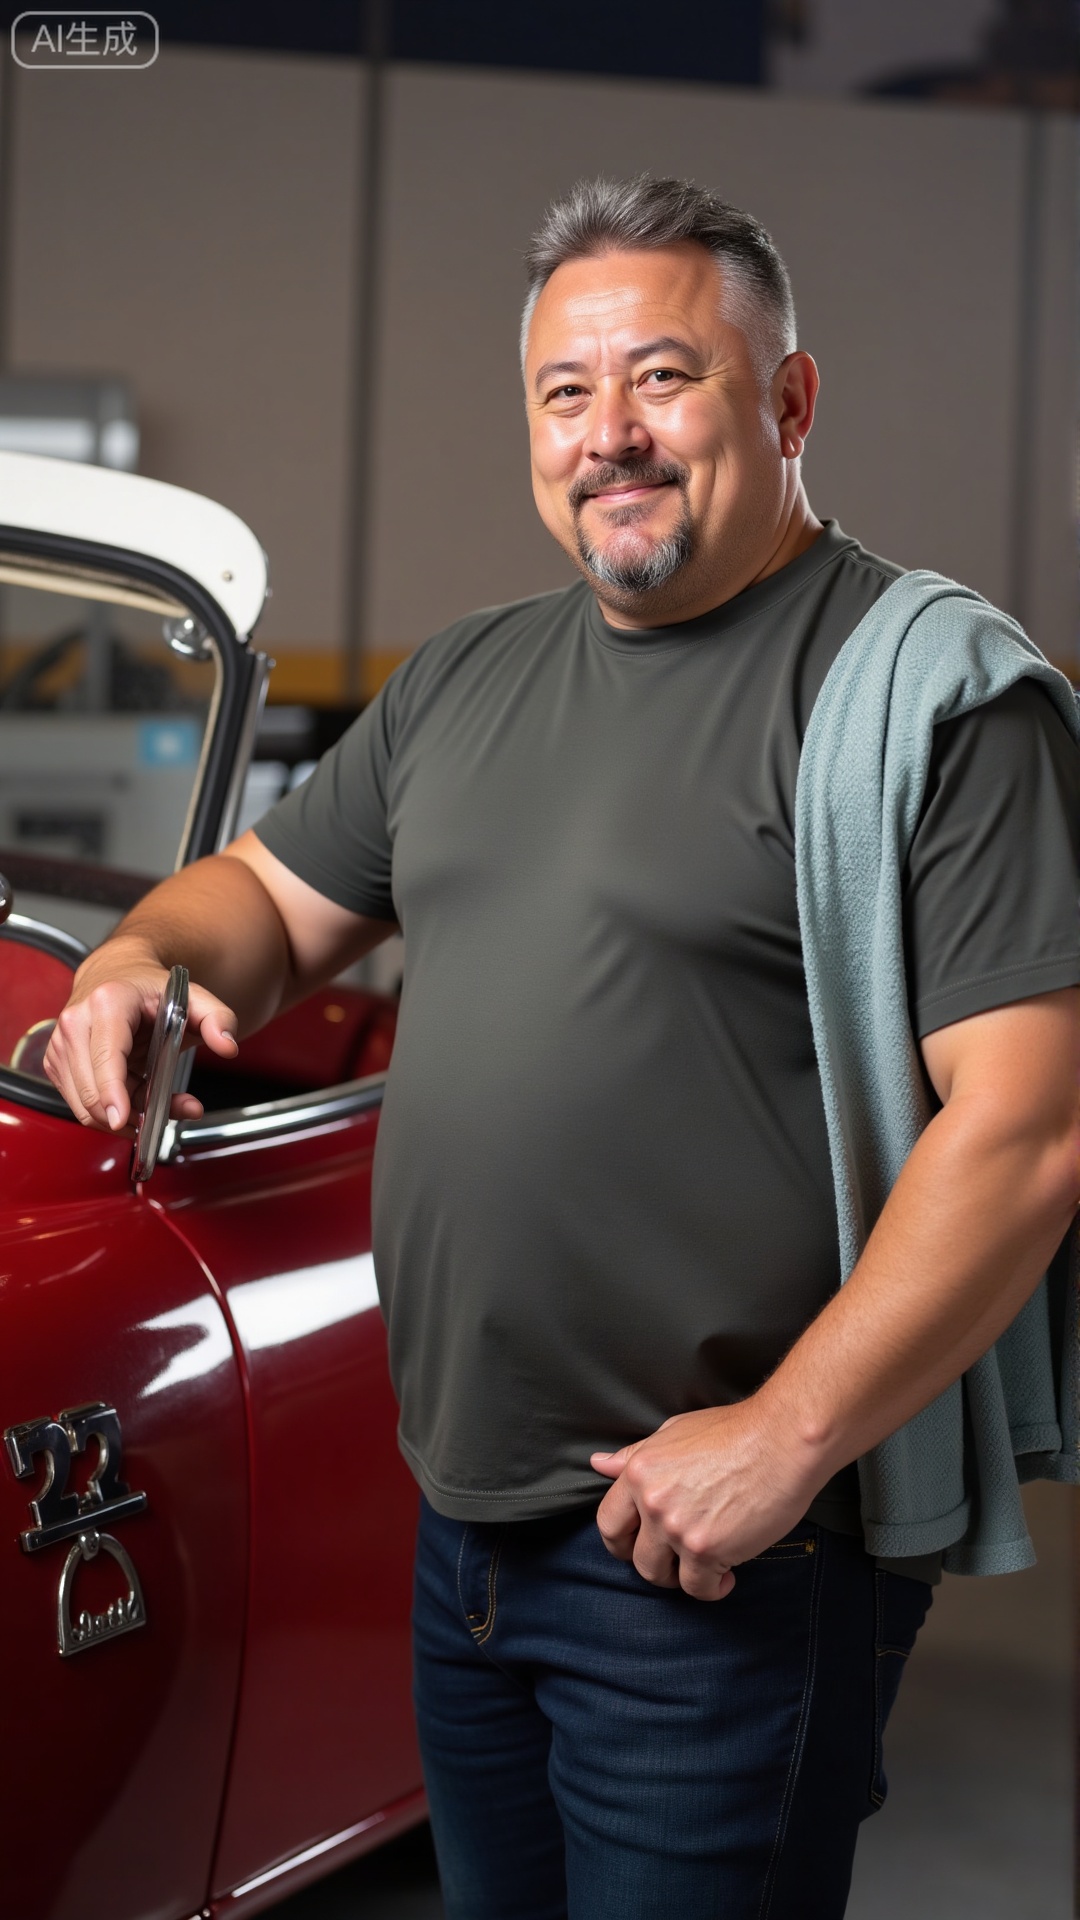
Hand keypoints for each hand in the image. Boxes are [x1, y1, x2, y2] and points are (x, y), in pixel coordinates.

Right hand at [43, 943, 237, 1132]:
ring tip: (159, 1104)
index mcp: (107, 1003)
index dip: (112, 1093)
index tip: (122, 1119)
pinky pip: (79, 1104)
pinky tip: (136, 1098)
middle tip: (172, 1110)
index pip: (105, 1058)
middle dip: (132, 1114)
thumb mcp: (193, 997)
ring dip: (123, 1117)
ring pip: (85, 1105)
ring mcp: (61, 1044)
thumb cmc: (149, 988)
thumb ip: (218, 1018)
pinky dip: (110, 1112)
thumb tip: (227, 1046)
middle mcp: (75, 1022)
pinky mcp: (57, 1063)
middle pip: (93, 1090)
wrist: (117, 973)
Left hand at [591, 1400, 818, 1601]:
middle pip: (633, 1556)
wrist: (781, 1440)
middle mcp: (651, 1502)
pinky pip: (698, 1588)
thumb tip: (599, 1464)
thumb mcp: (675, 1432)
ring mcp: (676, 1528)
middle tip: (672, 1564)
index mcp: (639, 1472)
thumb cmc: (735, 1431)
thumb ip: (636, 1455)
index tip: (636, 1547)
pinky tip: (727, 1577)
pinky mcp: (706, 1549)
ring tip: (703, 1565)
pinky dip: (712, 1589)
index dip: (620, 1541)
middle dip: (651, 1565)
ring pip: (661, 1576)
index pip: (610, 1521)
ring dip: (680, 1578)